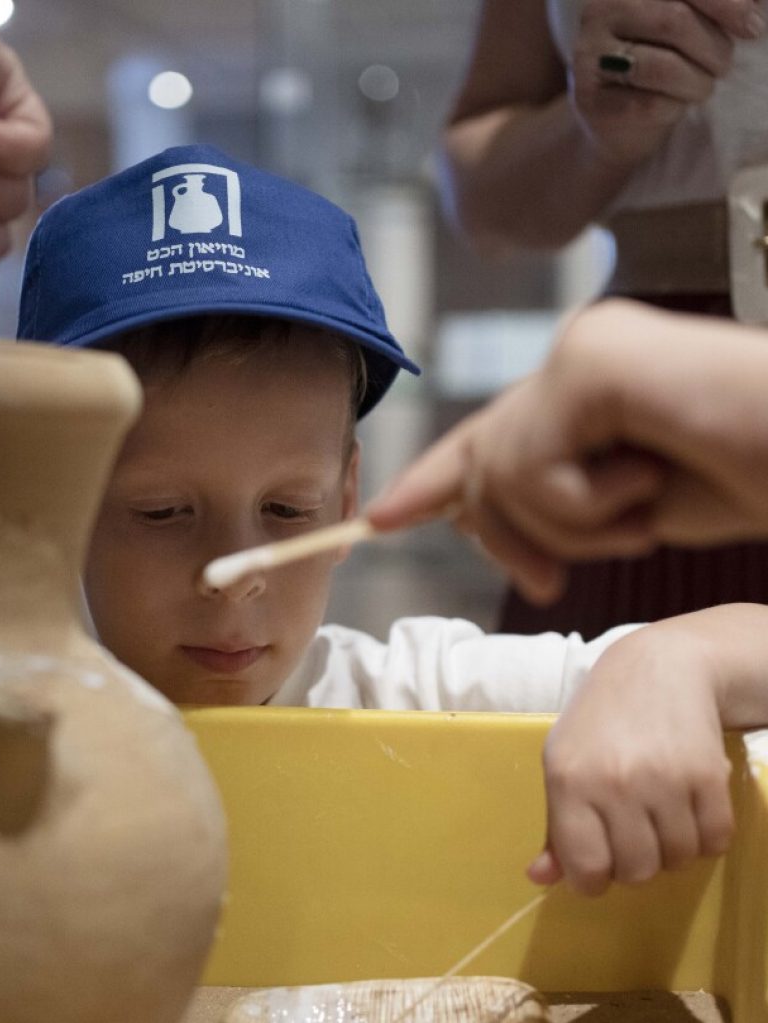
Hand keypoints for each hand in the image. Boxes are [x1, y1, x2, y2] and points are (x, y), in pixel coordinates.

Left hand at [367, 301, 767, 604]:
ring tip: (640, 509)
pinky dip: (588, 506)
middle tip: (542, 582)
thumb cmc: (743, 477)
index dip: (430, 480)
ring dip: (569, 528)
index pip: (487, 436)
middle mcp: (573, 355)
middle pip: (482, 466)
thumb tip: (467, 516)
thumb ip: (549, 501)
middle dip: (505, 538)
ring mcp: (582, 350)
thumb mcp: (624, 507)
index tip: (380, 518)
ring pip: (502, 475)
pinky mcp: (594, 362)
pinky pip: (537, 468)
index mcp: (581, 387)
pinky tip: (649, 478)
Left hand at [527, 616, 733, 895]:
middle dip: (634, 864)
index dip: (592, 880)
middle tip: (632, 833)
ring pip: (677, 860)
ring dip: (671, 849)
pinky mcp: (707, 777)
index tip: (598, 870)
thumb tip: (540, 878)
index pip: (584, 866)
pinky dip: (705, 836)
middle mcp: (614, 782)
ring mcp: (663, 780)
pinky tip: (689, 807)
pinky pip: (714, 841)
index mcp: (568, 780)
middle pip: (635, 871)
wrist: (657, 669)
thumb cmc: (600, 720)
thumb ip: (555, 824)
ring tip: (659, 814)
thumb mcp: (563, 761)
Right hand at [570, 0, 762, 164]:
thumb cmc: (658, 57)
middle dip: (714, 48)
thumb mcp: (685, 21)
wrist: (616, 118)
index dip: (724, 4)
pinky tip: (674, 105)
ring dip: (698, 82)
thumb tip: (756, 4)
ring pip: (663, 67)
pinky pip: (648, 104)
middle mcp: (597, 14)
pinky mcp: (589, 101)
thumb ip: (714, 5)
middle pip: (675, 22)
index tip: (753, 27)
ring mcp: (588, 59)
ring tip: (704, 87)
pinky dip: (674, 108)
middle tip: (724, 66)